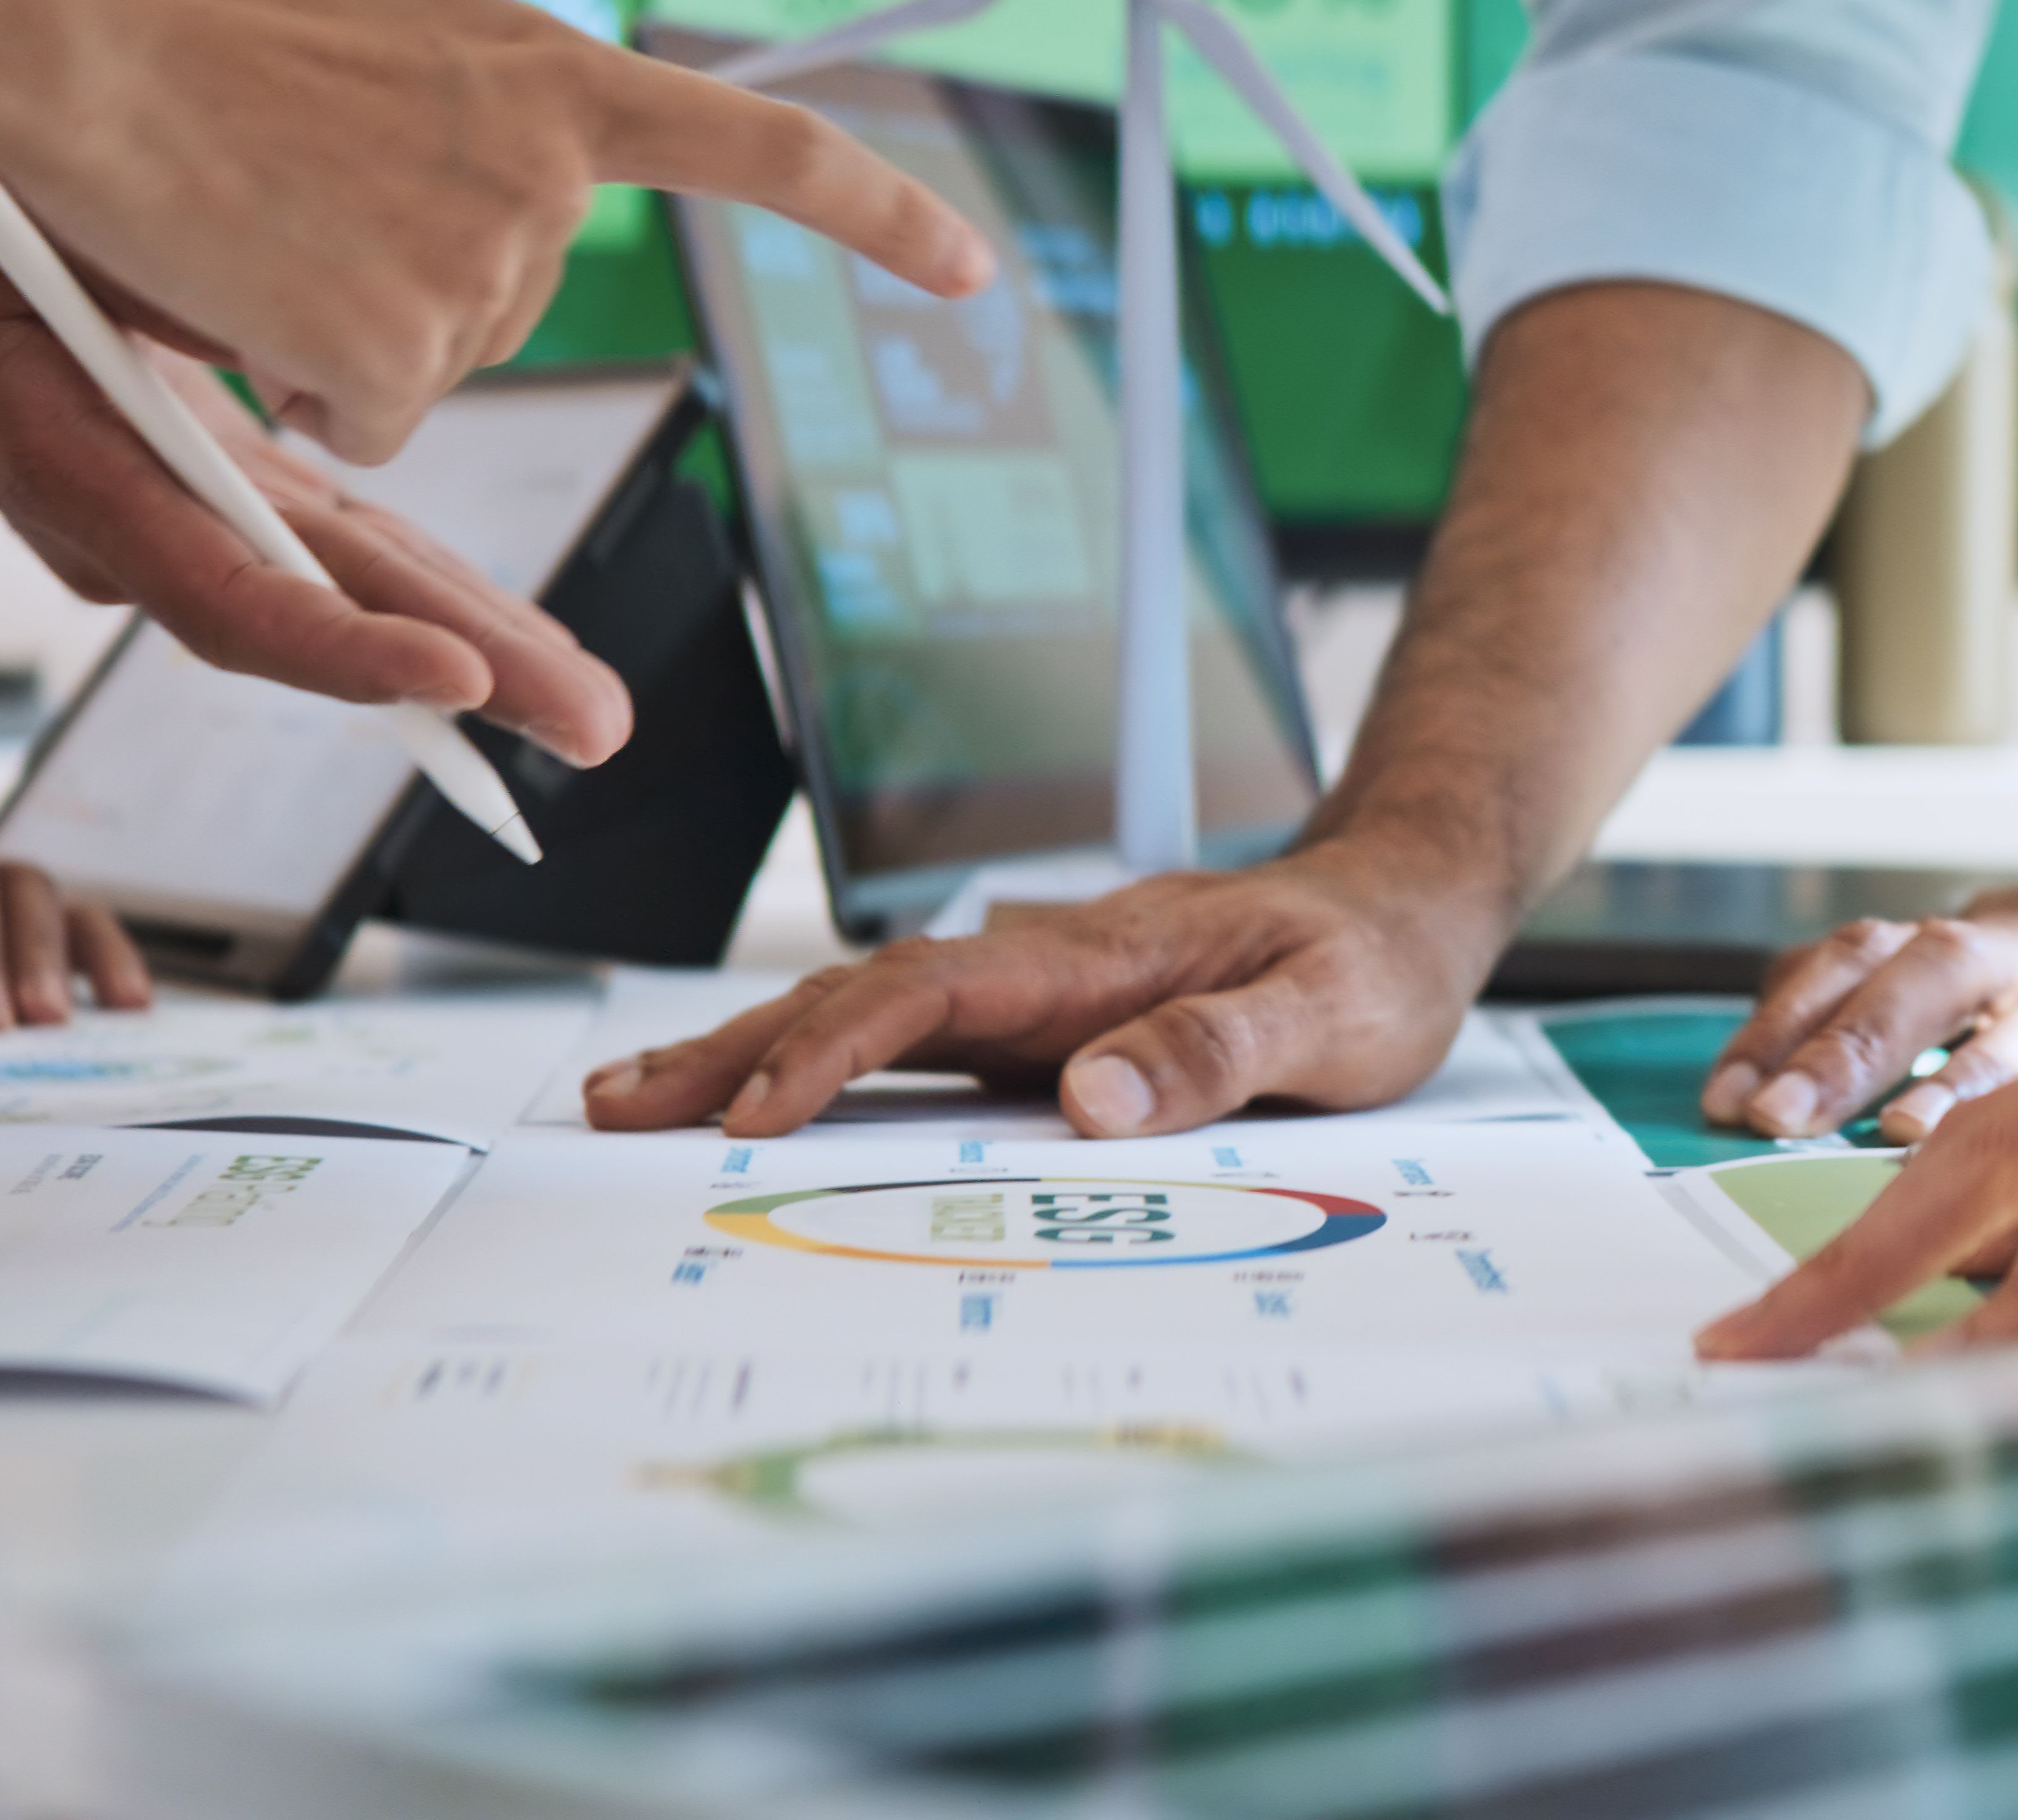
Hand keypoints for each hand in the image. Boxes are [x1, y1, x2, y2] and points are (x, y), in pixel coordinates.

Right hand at [0, 0, 991, 461]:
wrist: (86, 28)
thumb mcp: (383, 0)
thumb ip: (474, 77)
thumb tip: (508, 126)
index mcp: (555, 80)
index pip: (758, 150)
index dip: (872, 214)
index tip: (971, 272)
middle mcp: (548, 181)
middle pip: (505, 293)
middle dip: (405, 270)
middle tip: (292, 180)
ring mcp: (485, 271)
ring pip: (429, 362)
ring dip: (339, 320)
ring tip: (248, 211)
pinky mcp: (409, 354)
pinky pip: (371, 420)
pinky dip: (303, 381)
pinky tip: (241, 288)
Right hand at [0, 171, 632, 763]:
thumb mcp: (28, 228)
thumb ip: (133, 286)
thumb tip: (248, 314)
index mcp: (80, 474)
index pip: (225, 595)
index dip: (338, 644)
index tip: (453, 676)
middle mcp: (147, 530)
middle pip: (323, 622)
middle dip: (469, 678)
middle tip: (592, 728)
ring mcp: (200, 528)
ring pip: (355, 602)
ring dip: (486, 657)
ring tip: (594, 712)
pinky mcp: (238, 507)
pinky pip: (354, 564)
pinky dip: (445, 604)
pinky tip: (535, 650)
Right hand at [584, 841, 1503, 1136]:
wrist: (1398, 904)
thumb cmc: (1369, 963)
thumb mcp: (1330, 1018)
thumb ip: (1217, 1053)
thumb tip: (1093, 1099)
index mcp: (1099, 957)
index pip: (933, 995)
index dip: (835, 1052)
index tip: (757, 1113)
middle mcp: (1045, 963)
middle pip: (862, 995)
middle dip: (736, 1048)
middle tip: (619, 1105)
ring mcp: (1033, 992)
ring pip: (867, 1013)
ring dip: (753, 1053)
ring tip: (638, 1099)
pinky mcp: (1039, 1023)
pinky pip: (909, 1040)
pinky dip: (819, 1064)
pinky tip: (756, 1097)